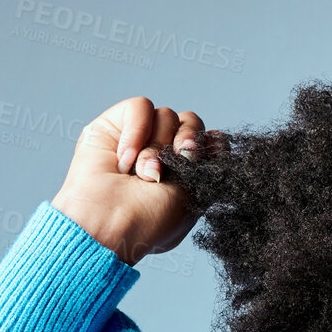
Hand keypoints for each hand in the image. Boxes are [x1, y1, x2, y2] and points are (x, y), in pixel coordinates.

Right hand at [51, 98, 227, 265]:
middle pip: (191, 122)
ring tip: (144, 174)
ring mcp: (138, 138)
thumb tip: (219, 140)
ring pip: (167, 115)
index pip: (207, 140)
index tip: (203, 157)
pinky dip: (138, 130)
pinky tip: (126, 159)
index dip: (210, 143)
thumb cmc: (151, 221)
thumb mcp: (194, 198)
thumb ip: (209, 168)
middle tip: (182, 157)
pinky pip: (140, 107)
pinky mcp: (114, 125)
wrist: (112, 224)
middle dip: (190, 140)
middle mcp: (161, 152)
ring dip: (157, 147)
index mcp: (183, 170)